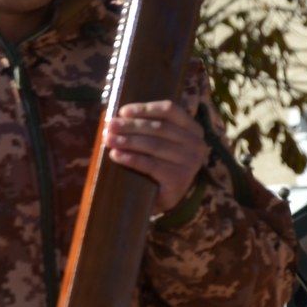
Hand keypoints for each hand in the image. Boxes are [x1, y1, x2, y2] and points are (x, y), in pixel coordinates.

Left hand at [105, 100, 209, 214]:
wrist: (162, 198)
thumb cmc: (158, 163)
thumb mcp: (159, 140)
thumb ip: (147, 125)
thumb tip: (118, 114)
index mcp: (193, 129)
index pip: (169, 110)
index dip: (145, 109)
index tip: (123, 112)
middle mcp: (196, 145)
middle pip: (160, 128)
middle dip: (131, 126)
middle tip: (110, 126)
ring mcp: (190, 163)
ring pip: (154, 145)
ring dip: (128, 141)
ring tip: (109, 139)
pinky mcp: (179, 179)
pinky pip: (151, 165)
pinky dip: (131, 158)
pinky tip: (116, 155)